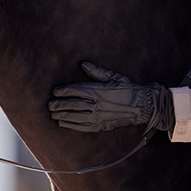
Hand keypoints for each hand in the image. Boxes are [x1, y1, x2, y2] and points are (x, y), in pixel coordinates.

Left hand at [49, 62, 174, 132]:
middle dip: (58, 104)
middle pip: (71, 104)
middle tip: (50, 104)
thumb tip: (83, 64)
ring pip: (74, 116)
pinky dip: (70, 125)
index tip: (55, 91)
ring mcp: (97, 117)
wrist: (141, 106)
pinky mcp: (100, 126)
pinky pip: (81, 127)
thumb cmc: (128, 89)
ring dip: (61, 115)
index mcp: (98, 91)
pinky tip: (62, 123)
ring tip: (53, 113)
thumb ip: (97, 72)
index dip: (63, 91)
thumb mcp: (114, 77)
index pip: (75, 90)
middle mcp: (96, 104)